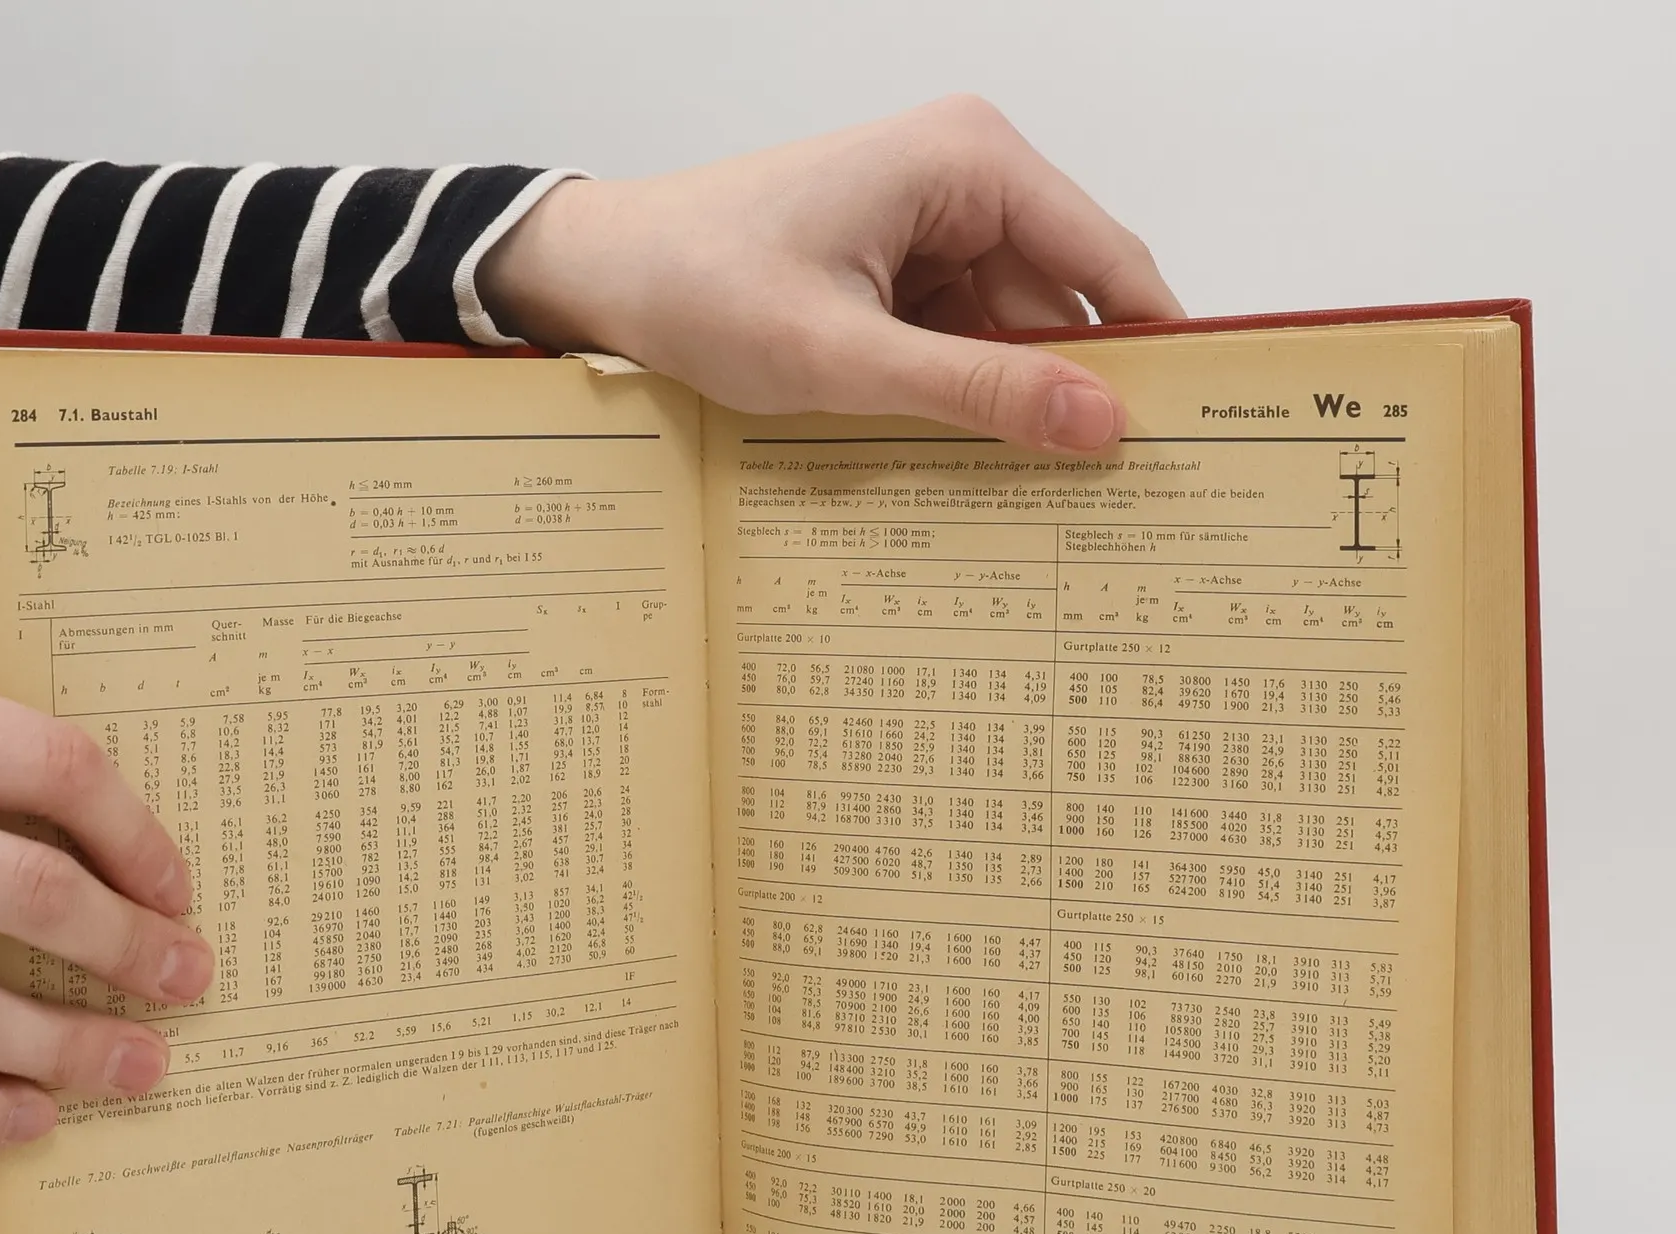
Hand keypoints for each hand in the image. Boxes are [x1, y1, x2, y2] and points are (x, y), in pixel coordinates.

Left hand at [482, 95, 1183, 451]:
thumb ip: (978, 390)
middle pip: (1064, 307)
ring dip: (1006, 406)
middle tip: (1098, 506)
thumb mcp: (846, 356)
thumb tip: (1101, 424)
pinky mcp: (903, 269)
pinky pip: (964, 342)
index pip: (1109, 263)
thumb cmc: (702, 286)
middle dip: (1069, 395)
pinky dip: (961, 397)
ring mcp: (935, 225)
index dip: (1154, 351)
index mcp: (972, 163)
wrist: (605, 274)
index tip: (1192, 439)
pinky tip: (952, 454)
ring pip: (1013, 335)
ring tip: (1014, 492)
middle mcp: (969, 178)